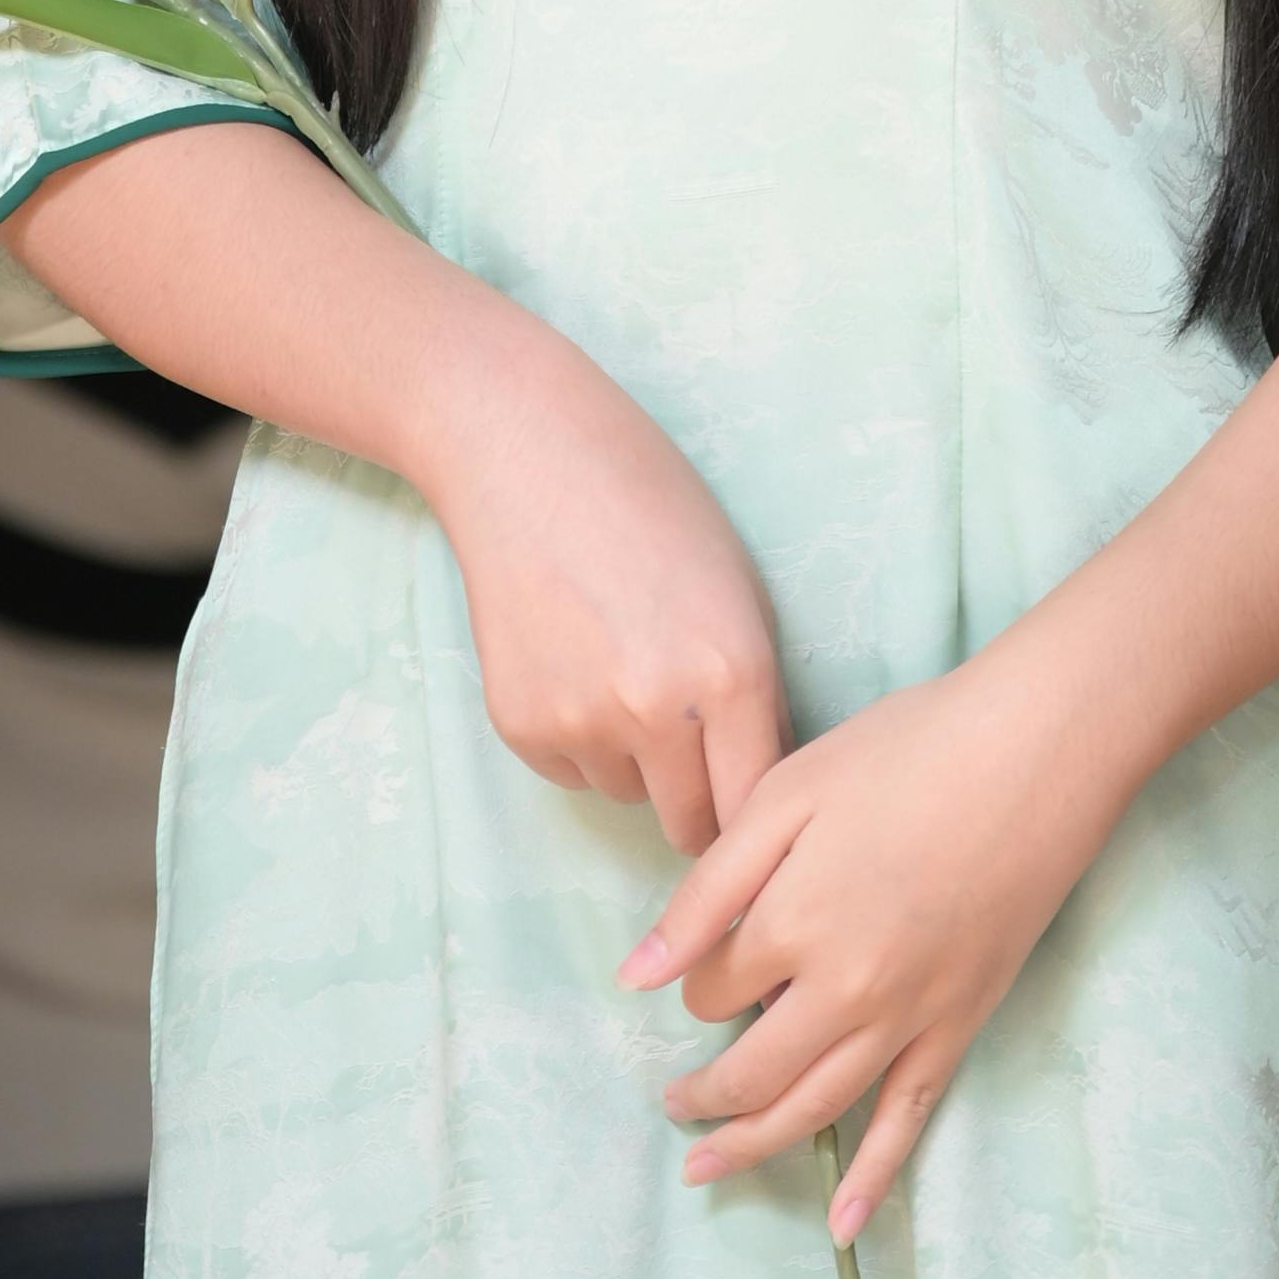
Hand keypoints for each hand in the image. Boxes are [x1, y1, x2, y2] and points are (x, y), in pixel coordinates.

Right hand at [423, 313, 789, 855]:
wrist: (526, 455)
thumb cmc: (652, 504)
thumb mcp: (739, 590)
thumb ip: (755, 693)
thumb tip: (758, 782)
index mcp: (731, 673)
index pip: (755, 805)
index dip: (756, 814)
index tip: (752, 812)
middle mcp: (656, 711)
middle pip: (690, 823)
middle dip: (698, 801)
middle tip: (692, 753)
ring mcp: (581, 722)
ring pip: (627, 793)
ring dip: (635, 762)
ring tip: (620, 668)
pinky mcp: (520, 725)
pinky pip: (572, 770)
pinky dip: (579, 739)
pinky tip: (573, 661)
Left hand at [619, 640, 1109, 1242]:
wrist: (1036, 751)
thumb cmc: (905, 751)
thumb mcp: (787, 792)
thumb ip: (708, 890)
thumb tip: (638, 976)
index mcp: (792, 925)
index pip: (710, 990)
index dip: (692, 984)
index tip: (699, 967)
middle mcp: (845, 991)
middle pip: (751, 1070)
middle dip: (703, 1095)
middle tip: (674, 1106)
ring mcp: (908, 1017)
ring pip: (815, 1108)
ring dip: (755, 1147)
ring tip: (708, 1168)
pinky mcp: (961, 1024)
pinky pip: (908, 1118)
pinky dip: (872, 1176)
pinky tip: (843, 1224)